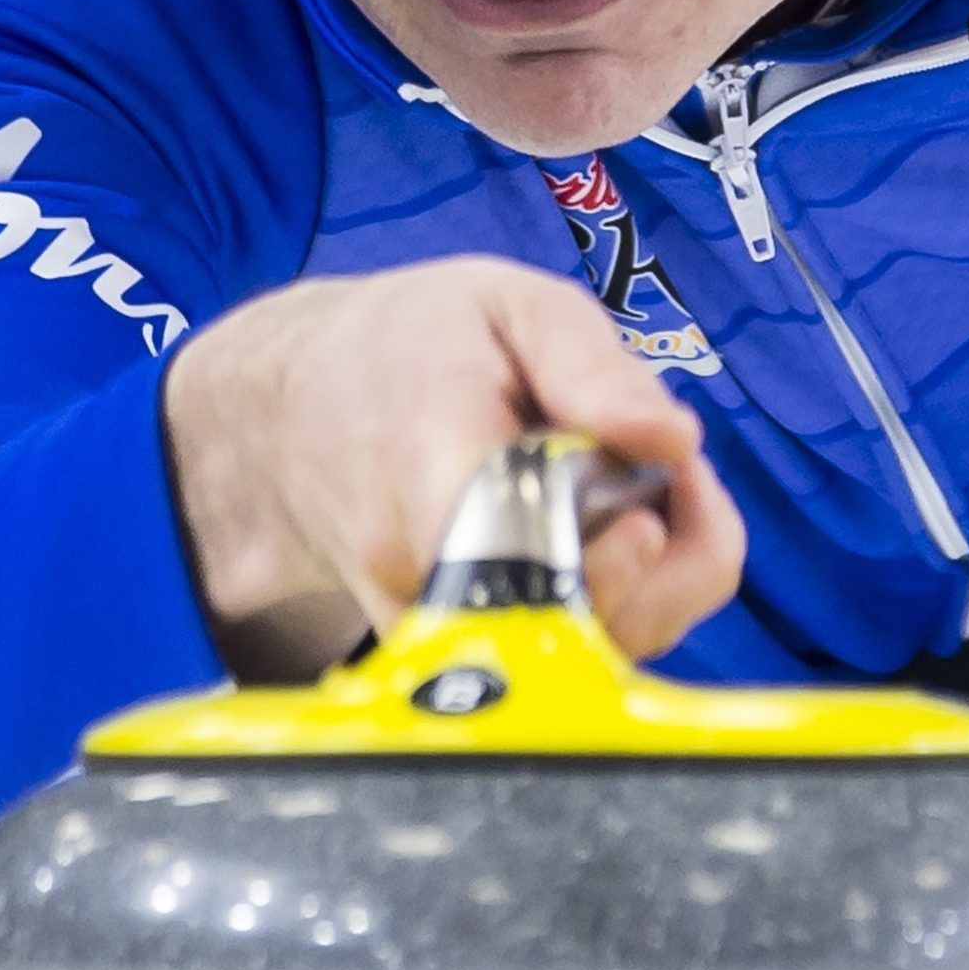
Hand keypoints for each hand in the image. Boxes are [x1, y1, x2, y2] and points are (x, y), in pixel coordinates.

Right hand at [163, 257, 744, 679]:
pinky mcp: (454, 658)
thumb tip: (672, 440)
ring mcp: (433, 628)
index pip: (533, 555)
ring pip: (585, 657)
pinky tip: (613, 536)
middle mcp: (422, 572)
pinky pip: (566, 662)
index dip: (624, 546)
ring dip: (654, 586)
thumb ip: (590, 364)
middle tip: (663, 476)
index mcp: (433, 466)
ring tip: (632, 493)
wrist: (296, 415)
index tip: (663, 478)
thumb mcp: (506, 307)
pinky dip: (621, 608)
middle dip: (667, 561)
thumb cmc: (409, 349)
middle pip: (582, 624)